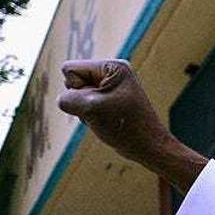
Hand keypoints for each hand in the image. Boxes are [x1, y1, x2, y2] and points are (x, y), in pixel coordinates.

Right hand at [57, 58, 205, 190]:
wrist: (149, 147)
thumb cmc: (125, 126)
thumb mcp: (90, 109)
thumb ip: (67, 99)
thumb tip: (65, 100)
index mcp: (113, 67)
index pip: (69, 69)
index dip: (76, 88)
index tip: (99, 101)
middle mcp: (113, 73)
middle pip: (72, 82)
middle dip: (80, 100)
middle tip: (103, 113)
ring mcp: (111, 87)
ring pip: (77, 96)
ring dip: (85, 111)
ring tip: (106, 119)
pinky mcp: (109, 101)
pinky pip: (84, 106)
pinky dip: (90, 117)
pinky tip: (106, 123)